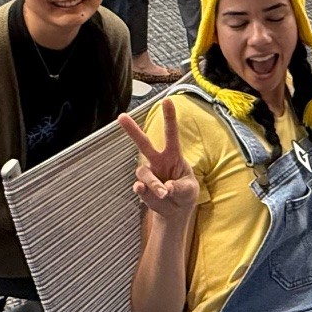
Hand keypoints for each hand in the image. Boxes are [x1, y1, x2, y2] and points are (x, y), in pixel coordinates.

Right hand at [121, 101, 199, 221]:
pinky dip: (143, 190)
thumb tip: (165, 188)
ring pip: (143, 172)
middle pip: (143, 143)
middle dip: (132, 130)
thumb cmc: (185, 193)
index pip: (171, 134)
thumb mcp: (190, 190)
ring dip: (153, 183)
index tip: (167, 100)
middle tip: (121, 116)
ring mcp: (149, 174)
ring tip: (163, 193)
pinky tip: (144, 191)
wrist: (176, 211)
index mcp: (173, 155)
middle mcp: (158, 161)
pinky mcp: (142, 188)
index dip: (169, 117)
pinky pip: (139, 186)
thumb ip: (180, 187)